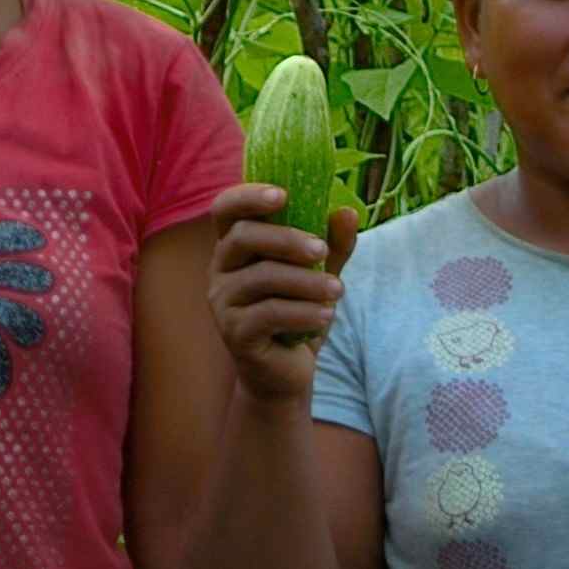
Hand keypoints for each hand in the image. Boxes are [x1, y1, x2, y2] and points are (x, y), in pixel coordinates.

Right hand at [204, 181, 357, 398]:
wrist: (286, 373)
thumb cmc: (298, 316)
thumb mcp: (319, 276)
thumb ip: (332, 246)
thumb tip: (347, 211)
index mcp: (236, 247)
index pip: (226, 210)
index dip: (248, 197)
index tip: (283, 195)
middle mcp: (221, 269)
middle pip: (243, 237)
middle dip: (287, 239)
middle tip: (322, 250)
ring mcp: (223, 301)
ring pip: (262, 277)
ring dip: (306, 282)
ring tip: (338, 290)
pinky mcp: (234, 332)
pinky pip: (269, 314)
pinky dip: (303, 313)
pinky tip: (326, 316)